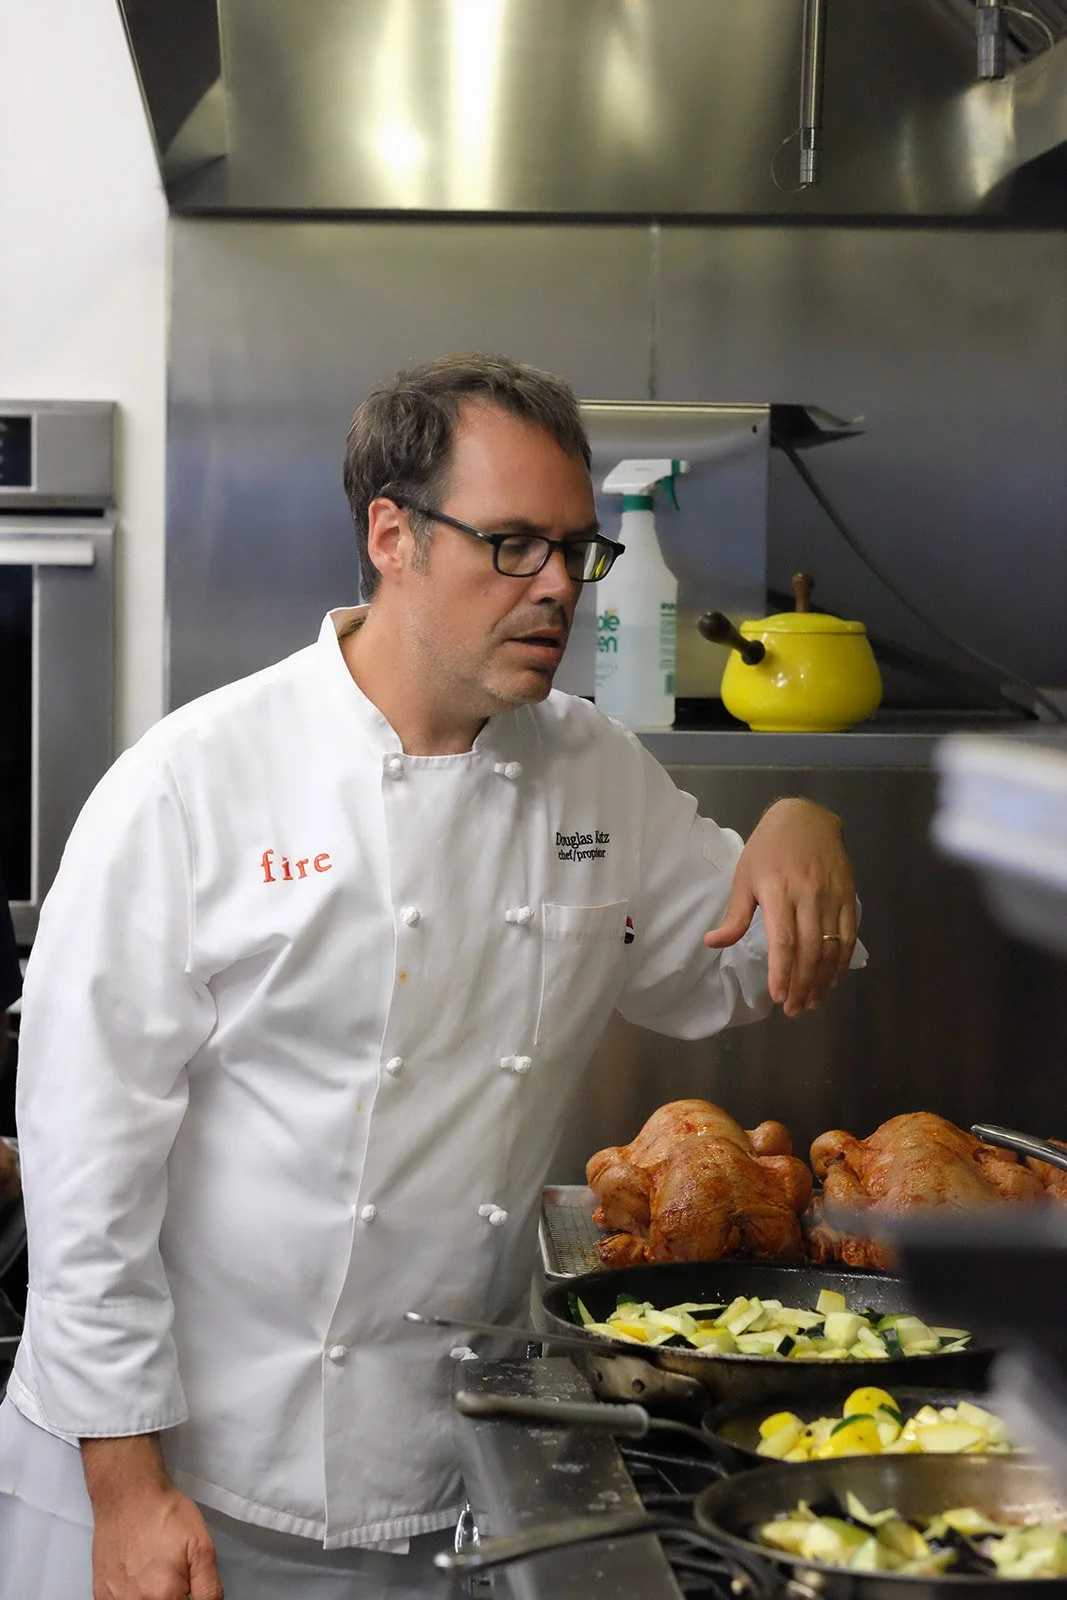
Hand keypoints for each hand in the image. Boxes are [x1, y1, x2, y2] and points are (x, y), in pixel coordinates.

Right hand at [82, 1436, 223, 1599]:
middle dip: (171, 1596)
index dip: (188, 1598)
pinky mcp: (101, 1594)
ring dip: (151, 1596)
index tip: (187, 1587)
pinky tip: (136, 1576)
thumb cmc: (166, 1514)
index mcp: (166, 1596)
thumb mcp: (201, 1545)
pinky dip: (132, 1596)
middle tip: (171, 1574)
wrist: (128, 1494)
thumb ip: (209, 1586)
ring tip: (153, 1571)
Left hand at [703, 797, 856, 1017]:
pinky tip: (832, 979)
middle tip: (794, 1010)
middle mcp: (807, 896)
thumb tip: (713, 943)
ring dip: (823, 980)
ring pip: (830, 947)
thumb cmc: (767, 849)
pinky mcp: (849, 896)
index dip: (782, 972)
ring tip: (812, 1002)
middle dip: (802, 985)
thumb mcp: (744, 877)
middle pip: (809, 950)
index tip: (778, 997)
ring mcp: (831, 896)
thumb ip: (735, 915)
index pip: (783, 941)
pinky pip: (848, 935)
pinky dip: (841, 961)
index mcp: (777, 892)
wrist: (806, 818)